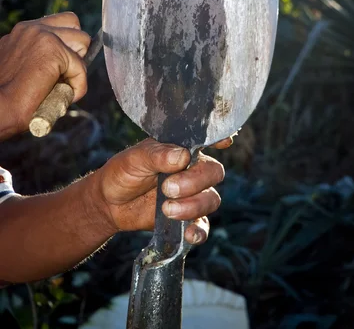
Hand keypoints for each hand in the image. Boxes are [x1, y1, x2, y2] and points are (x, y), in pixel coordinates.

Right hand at [0, 12, 89, 136]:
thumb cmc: (7, 97)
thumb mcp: (22, 66)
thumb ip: (40, 57)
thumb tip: (65, 63)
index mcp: (23, 31)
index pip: (61, 22)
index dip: (68, 44)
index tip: (62, 66)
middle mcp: (32, 29)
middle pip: (75, 26)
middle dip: (77, 50)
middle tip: (64, 74)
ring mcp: (43, 37)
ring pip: (83, 43)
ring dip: (78, 67)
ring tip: (63, 86)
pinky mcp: (53, 51)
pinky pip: (81, 68)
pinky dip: (78, 87)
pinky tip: (63, 97)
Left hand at [94, 138, 227, 244]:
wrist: (109, 203)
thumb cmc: (122, 172)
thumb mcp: (135, 159)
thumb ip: (158, 155)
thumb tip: (182, 156)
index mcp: (181, 149)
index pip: (207, 141)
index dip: (219, 140)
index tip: (224, 143)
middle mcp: (192, 170)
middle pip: (213, 173)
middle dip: (194, 182)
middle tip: (167, 188)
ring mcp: (192, 195)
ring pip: (211, 199)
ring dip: (193, 206)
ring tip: (166, 209)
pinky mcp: (186, 218)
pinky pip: (203, 225)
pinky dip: (200, 231)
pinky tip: (189, 233)